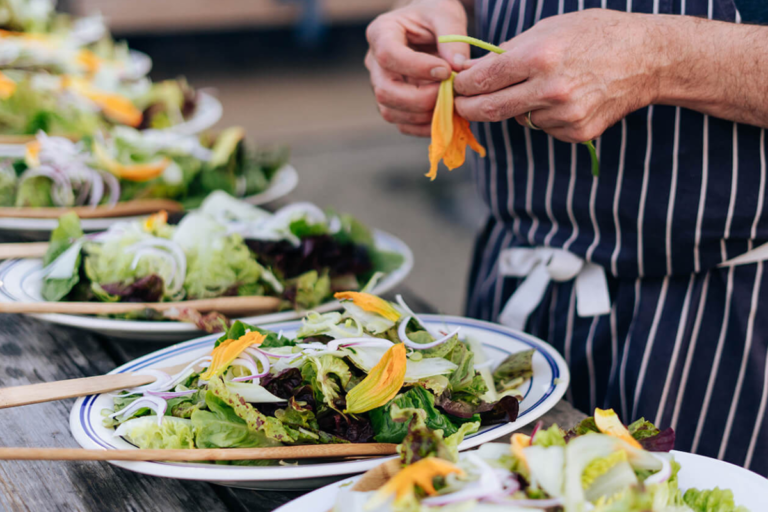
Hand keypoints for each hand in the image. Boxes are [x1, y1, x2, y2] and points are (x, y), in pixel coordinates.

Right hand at [365, 0, 469, 136]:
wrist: (428, 28)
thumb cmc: (434, 16)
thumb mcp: (446, 14)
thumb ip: (452, 37)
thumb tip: (458, 67)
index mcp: (382, 33)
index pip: (388, 55)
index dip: (417, 68)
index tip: (445, 71)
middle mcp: (374, 63)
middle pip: (385, 91)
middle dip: (420, 99)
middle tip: (450, 94)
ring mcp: (382, 86)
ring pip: (391, 112)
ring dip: (423, 115)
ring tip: (451, 104)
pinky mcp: (393, 104)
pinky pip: (402, 124)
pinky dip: (424, 127)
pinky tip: (445, 116)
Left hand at [453, 9, 660, 142]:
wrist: (648, 59)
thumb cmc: (594, 35)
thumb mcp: (548, 29)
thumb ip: (506, 52)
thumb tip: (470, 70)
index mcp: (539, 57)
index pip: (482, 80)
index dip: (462, 86)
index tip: (455, 87)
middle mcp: (550, 90)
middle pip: (489, 109)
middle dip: (469, 108)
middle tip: (462, 104)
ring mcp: (565, 115)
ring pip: (518, 119)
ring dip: (515, 107)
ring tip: (541, 86)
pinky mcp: (577, 133)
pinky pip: (544, 128)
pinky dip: (543, 116)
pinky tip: (565, 98)